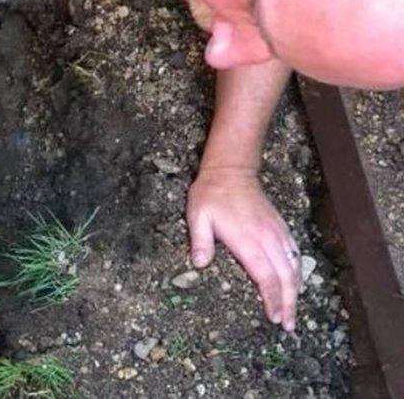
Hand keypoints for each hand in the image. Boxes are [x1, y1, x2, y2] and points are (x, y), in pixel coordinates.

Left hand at [186, 168, 301, 331]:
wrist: (231, 171)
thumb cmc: (211, 194)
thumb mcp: (197, 215)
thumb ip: (199, 241)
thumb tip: (199, 264)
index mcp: (248, 240)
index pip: (265, 277)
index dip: (272, 299)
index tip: (274, 318)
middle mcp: (267, 239)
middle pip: (285, 277)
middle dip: (288, 303)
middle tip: (288, 324)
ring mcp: (277, 232)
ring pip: (294, 267)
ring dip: (296, 291)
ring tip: (293, 311)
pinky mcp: (280, 227)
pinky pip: (294, 253)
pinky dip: (298, 271)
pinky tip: (296, 283)